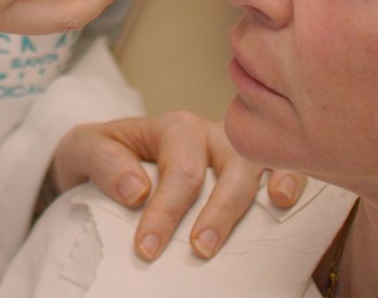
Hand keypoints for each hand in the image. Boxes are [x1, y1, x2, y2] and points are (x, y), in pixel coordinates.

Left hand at [51, 112, 307, 260]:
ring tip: (274, 207)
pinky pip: (282, 164)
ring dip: (267, 184)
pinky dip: (292, 174)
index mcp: (174, 128)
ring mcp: (238, 152)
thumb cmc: (102, 155)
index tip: (147, 249)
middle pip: (229, 163)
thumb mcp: (84, 149)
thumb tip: (137, 190)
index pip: (179, 168)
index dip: (166, 210)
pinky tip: (289, 198)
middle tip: (200, 251)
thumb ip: (103, 161)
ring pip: (261, 160)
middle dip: (219, 209)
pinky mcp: (254, 171)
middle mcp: (213, 135)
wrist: (109, 159)